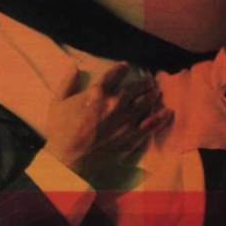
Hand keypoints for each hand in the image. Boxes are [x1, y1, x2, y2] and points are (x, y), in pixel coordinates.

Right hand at [43, 63, 173, 182]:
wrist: (69, 158)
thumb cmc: (61, 131)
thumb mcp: (57, 102)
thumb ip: (67, 82)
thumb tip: (74, 66)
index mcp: (97, 92)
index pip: (115, 74)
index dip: (123, 68)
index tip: (127, 66)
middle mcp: (115, 103)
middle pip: (136, 87)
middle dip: (144, 81)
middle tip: (148, 80)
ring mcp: (126, 120)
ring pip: (146, 102)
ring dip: (153, 95)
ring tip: (157, 92)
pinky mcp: (132, 136)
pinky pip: (151, 124)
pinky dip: (161, 117)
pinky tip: (168, 111)